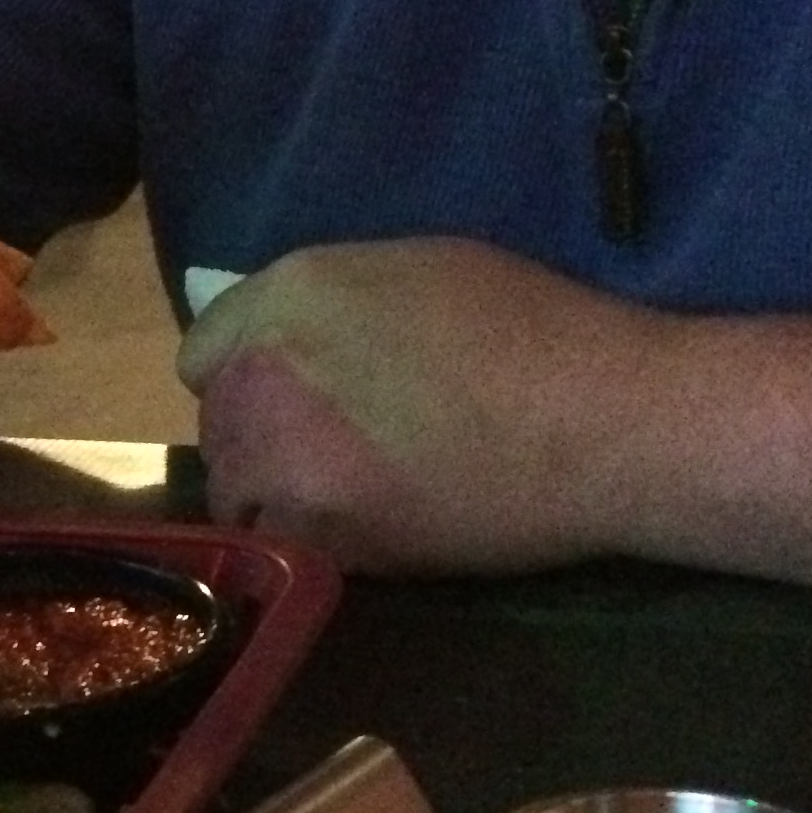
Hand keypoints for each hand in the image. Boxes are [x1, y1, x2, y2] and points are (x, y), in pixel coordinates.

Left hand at [177, 237, 665, 574]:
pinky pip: (272, 541)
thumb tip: (303, 338)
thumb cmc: (536, 330)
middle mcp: (265, 371)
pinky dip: (300, 541)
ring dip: (270, 494)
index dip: (244, 375)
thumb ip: (333, 303)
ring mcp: (282, 458)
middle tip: (321, 453)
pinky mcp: (316, 532)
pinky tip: (355, 532)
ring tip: (339, 497)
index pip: (205, 349)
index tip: (285, 397)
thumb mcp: (418, 271)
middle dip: (257, 434)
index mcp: (291, 294)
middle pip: (218, 421)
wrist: (606, 424)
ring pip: (233, 489)